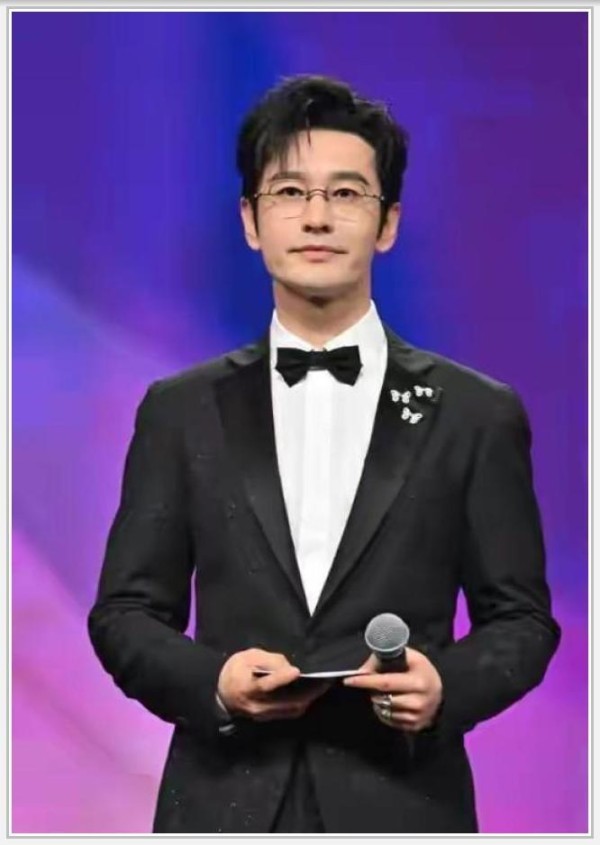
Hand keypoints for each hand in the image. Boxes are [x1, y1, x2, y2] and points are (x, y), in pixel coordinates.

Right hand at [217, 648, 331, 721]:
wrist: (223, 694)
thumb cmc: (236, 671)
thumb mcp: (248, 657)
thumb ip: (268, 660)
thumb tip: (288, 667)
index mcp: (247, 686)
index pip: (265, 684)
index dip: (281, 678)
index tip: (296, 671)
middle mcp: (257, 705)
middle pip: (286, 702)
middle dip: (308, 693)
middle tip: (325, 682)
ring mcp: (264, 715)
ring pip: (291, 710)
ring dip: (308, 699)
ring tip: (323, 687)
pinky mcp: (269, 718)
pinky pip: (290, 713)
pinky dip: (302, 703)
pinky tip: (311, 694)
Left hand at [343, 648, 442, 731]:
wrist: (440, 693)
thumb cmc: (421, 671)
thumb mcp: (410, 657)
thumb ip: (386, 659)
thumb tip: (362, 670)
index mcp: (418, 681)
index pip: (385, 682)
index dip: (365, 681)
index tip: (348, 680)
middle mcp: (419, 701)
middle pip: (383, 698)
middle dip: (371, 691)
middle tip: (368, 684)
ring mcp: (417, 716)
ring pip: (385, 710)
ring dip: (377, 701)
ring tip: (381, 693)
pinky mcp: (415, 726)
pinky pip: (389, 720)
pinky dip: (383, 711)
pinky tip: (388, 703)